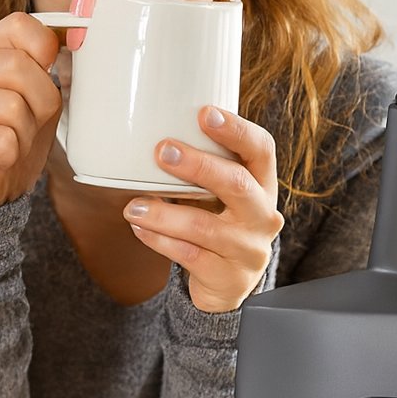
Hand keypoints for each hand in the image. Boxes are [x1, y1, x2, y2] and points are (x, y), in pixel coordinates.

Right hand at [0, 13, 63, 208]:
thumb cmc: (10, 141)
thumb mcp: (39, 95)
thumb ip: (45, 61)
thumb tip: (68, 35)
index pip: (19, 26)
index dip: (45, 58)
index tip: (41, 85)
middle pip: (17, 65)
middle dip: (39, 104)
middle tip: (24, 126)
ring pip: (11, 106)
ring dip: (24, 134)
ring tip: (7, 144)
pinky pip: (1, 139)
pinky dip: (10, 155)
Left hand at [122, 107, 283, 312]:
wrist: (230, 284)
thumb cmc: (219, 224)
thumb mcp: (222, 195)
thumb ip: (204, 167)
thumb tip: (151, 129)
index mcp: (263, 185)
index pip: (261, 149)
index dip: (236, 130)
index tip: (205, 113)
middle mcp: (263, 215)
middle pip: (237, 184)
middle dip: (198, 165)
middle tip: (162, 151)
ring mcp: (249, 249)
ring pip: (205, 227)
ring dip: (164, 214)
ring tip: (133, 206)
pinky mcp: (229, 277)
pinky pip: (189, 256)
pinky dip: (160, 240)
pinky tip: (140, 229)